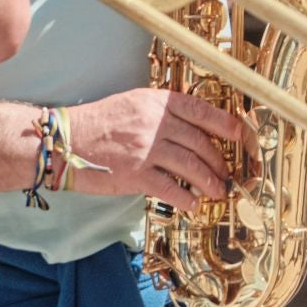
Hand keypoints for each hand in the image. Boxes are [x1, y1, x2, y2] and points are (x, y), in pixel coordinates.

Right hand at [63, 87, 255, 209]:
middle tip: (227, 172)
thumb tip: (191, 126)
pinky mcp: (136, 175)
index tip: (241, 135)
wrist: (65, 142)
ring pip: (191, 166)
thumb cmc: (98, 122)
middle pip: (200, 142)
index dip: (226, 124)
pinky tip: (192, 204)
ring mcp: (147, 149)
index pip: (201, 111)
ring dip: (209, 181)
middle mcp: (156, 123)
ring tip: (218, 190)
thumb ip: (162, 111)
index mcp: (157, 102)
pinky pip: (170, 188)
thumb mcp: (133, 103)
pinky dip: (185, 198)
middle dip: (219, 160)